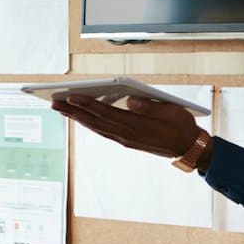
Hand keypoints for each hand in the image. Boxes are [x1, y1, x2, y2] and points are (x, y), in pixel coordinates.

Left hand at [51, 96, 200, 158]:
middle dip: (73, 111)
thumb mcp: (169, 111)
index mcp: (136, 125)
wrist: (190, 147)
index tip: (70, 96)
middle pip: (95, 121)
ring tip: (61, 108)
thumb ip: (148, 106)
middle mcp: (126, 135)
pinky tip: (82, 118)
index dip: (87, 104)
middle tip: (54, 102)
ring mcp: (125, 140)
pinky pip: (104, 132)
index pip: (106, 112)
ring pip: (97, 128)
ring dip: (78, 118)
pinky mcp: (127, 141)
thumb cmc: (181, 125)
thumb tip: (128, 100)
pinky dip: (90, 124)